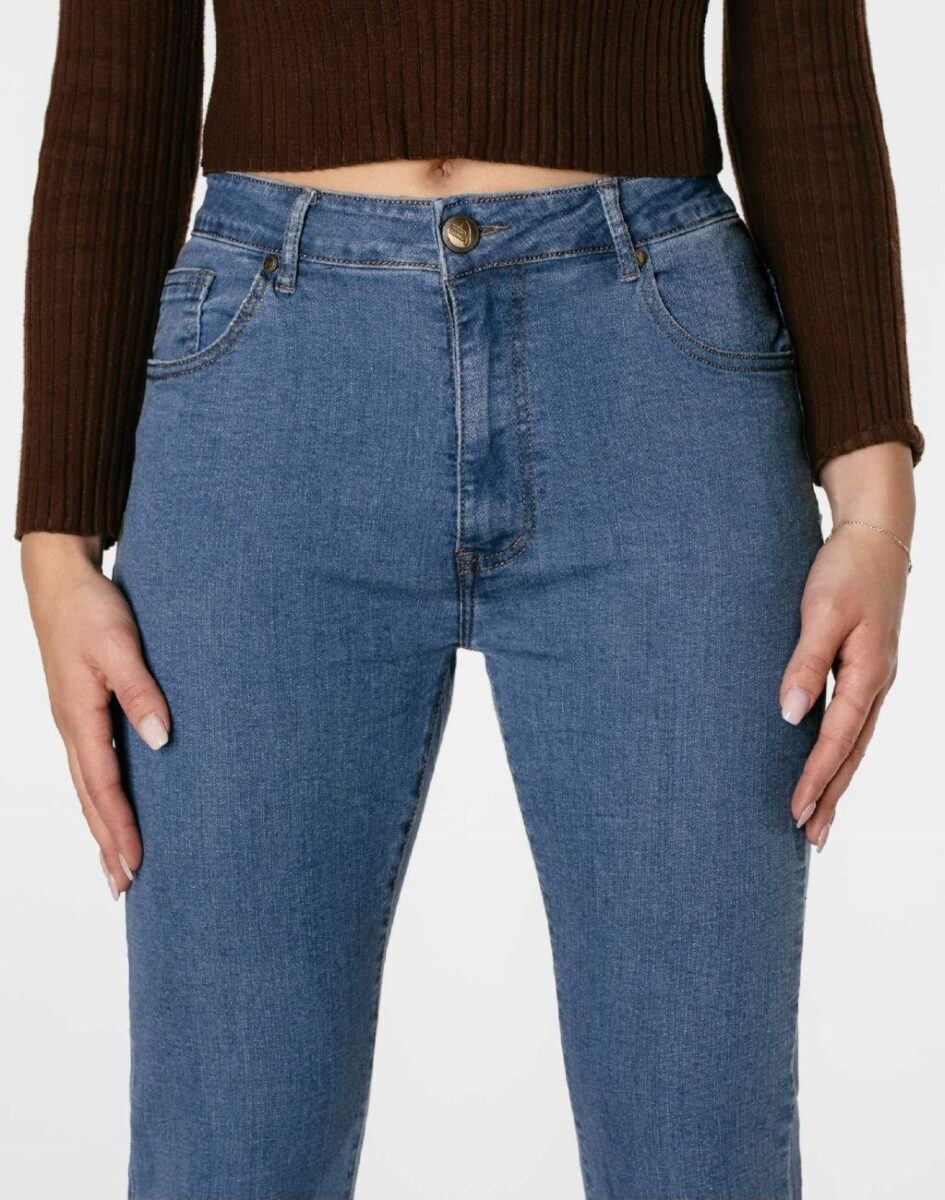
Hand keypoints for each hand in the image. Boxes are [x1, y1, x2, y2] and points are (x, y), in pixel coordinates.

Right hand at [22, 533, 169, 898]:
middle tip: (124, 888)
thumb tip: (161, 738)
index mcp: (79, 717)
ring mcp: (73, 722)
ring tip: (117, 867)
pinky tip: (113, 809)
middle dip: (107, 844)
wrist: (61, 579)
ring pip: (88, 787)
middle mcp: (72, 727)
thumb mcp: (120, 645)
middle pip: (90, 799)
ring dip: (103, 828)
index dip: (121, 827)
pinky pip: (91, 766)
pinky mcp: (81, 711)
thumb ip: (140, 690)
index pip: (103, 786)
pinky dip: (102, 798)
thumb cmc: (91, 608)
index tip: (137, 864)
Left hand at [780, 443, 914, 850]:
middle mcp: (875, 684)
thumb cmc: (846, 570)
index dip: (815, 777)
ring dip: (836, 781)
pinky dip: (840, 752)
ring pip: (854, 743)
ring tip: (818, 818)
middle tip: (810, 838)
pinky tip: (827, 766)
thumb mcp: (821, 612)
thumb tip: (790, 716)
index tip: (794, 810)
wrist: (875, 536)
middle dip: (832, 796)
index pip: (836, 739)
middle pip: (852, 753)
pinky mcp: (865, 670)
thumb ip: (805, 663)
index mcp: (868, 674)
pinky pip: (853, 724)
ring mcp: (873, 679)